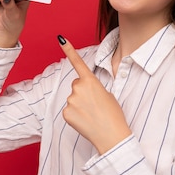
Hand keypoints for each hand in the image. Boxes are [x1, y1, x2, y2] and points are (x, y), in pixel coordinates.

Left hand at [58, 35, 131, 153]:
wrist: (111, 136)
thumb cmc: (113, 115)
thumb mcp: (107, 95)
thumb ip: (93, 88)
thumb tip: (84, 91)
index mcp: (91, 81)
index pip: (78, 63)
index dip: (69, 50)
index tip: (60, 38)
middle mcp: (78, 88)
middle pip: (76, 85)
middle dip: (83, 92)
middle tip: (95, 105)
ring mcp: (70, 101)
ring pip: (73, 98)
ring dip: (80, 104)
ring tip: (92, 114)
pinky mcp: (65, 113)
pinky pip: (69, 110)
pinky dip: (76, 115)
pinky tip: (85, 121)